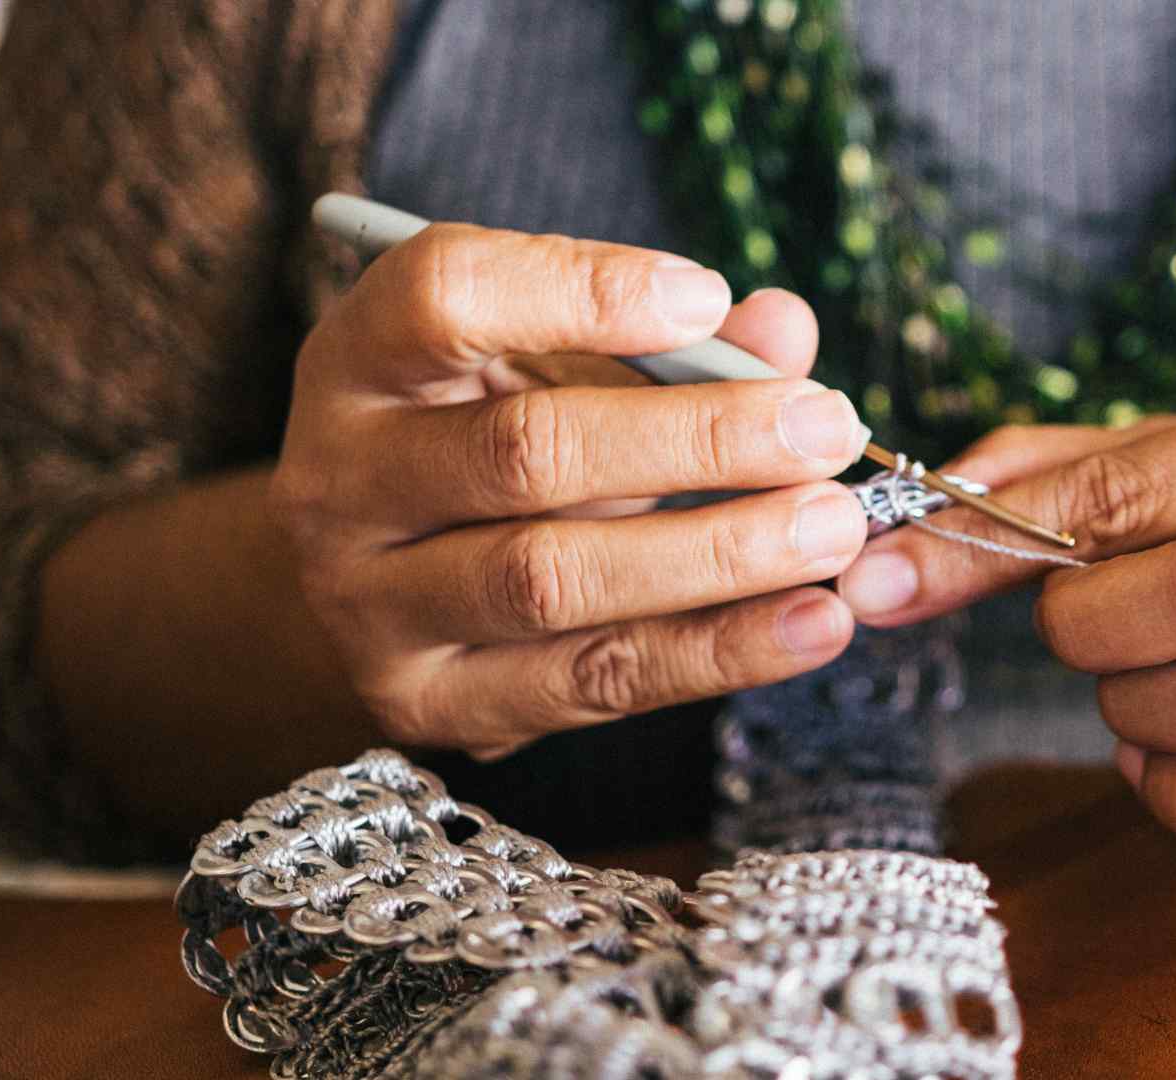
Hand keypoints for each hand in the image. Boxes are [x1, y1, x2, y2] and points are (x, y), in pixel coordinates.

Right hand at [272, 224, 869, 756]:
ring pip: (554, 580)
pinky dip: (717, 652)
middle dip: (698, 439)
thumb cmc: (493, 439)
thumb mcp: (559, 366)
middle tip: (824, 429)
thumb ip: (670, 340)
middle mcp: (341, 481)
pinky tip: (812, 623)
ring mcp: (372, 606)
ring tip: (835, 528)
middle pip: (525, 453)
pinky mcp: (433, 704)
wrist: (382, 584)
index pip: (445, 295)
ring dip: (717, 553)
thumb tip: (783, 330)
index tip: (708, 296)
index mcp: (360, 359)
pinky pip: (594, 679)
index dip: (583, 291)